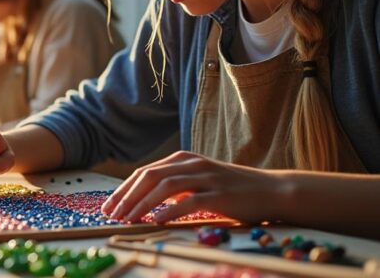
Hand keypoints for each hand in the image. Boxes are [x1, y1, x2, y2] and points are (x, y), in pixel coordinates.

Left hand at [101, 151, 282, 223]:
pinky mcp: (219, 194)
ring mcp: (206, 177)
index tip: (108, 206)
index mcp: (183, 159)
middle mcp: (192, 164)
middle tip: (111, 214)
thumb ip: (175, 186)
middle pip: (149, 177)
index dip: (124, 189)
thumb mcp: (199, 181)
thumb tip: (143, 200)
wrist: (273, 190)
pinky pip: (190, 201)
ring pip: (165, 187)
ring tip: (127, 219)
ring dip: (142, 204)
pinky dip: (170, 210)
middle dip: (126, 196)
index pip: (144, 172)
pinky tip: (157, 220)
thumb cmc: (232, 190)